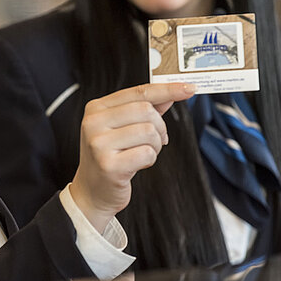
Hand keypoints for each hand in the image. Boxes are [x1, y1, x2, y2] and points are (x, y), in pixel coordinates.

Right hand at [69, 82, 194, 231]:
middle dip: (159, 127)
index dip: (166, 89)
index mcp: (96, 108)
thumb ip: (144, 110)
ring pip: (149, 131)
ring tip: (143, 153)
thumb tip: (170, 95)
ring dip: (155, 145)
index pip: (138, 92)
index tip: (188, 88)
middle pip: (146, 110)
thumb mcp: (122, 128)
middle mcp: (94, 122)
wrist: (92, 191)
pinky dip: (150, 159)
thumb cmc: (110, 157)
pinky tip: (137, 164)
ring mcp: (99, 144)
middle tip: (157, 140)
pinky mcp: (109, 165)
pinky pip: (147, 153)